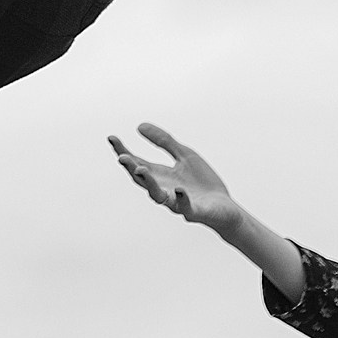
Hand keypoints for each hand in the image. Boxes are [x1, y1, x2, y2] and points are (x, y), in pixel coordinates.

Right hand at [109, 124, 242, 234]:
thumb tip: (139, 126)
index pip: (137, 162)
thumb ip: (164, 141)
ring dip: (149, 183)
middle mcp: (164, 189)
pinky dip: (181, 199)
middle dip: (131, 169)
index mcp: (160, 175)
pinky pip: (185, 207)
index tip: (111, 137)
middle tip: (122, 157)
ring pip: (158, 195)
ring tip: (141, 168)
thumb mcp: (184, 155)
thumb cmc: (202, 182)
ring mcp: (177, 202)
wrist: (225, 208)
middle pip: (142, 180)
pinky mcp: (194, 211)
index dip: (124, 151)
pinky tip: (179, 189)